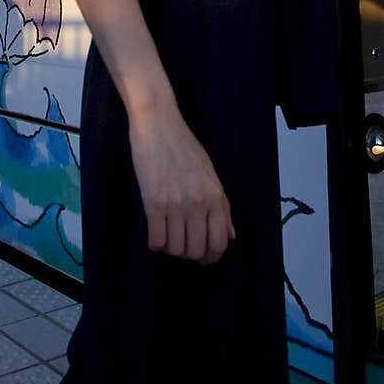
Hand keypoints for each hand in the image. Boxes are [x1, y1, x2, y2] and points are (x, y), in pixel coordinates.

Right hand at [129, 101, 235, 264]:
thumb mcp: (210, 174)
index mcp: (216, 196)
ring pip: (176, 249)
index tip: (203, 257)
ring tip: (167, 235)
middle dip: (188, 254)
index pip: (219, 242)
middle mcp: (199, 203)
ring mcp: (176, 205)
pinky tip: (154, 232)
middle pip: (197, 250)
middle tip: (181, 245)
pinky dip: (155, 243)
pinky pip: (156, 240)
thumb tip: (230, 236)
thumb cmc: (184, 146)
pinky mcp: (154, 203)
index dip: (211, 256)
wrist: (158, 126)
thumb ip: (221, 206)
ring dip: (171, 248)